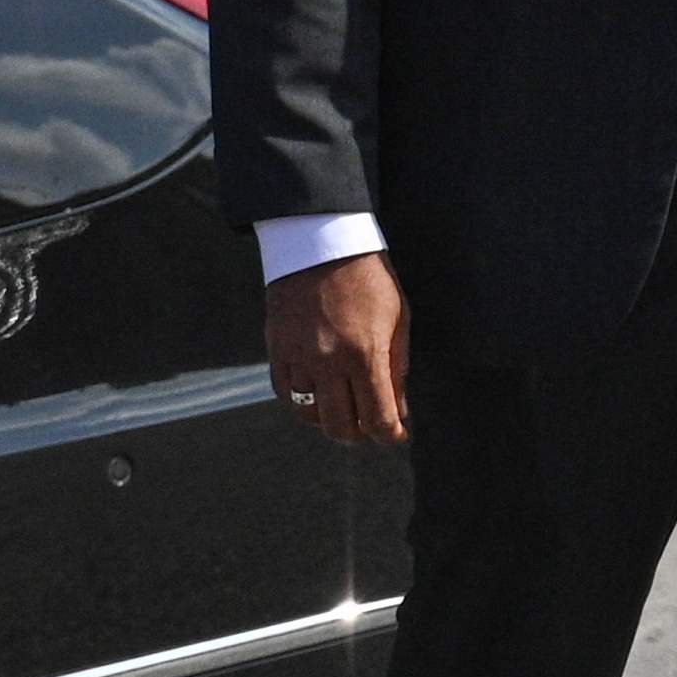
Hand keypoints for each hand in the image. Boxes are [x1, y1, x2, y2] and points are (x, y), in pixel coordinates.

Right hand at [266, 254, 411, 444]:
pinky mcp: (277, 349)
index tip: (395, 435)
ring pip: (310, 414)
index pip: (378, 418)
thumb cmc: (368, 277)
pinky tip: (317, 395)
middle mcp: (328, 360)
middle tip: (368, 425)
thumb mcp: (397, 318)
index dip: (390, 435)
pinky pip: (286, 393)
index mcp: (365, 353)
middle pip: (340, 426)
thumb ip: (397, 368)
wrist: (321, 241)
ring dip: (329, 418)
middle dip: (359, 433)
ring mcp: (298, 356)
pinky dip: (302, 402)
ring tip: (342, 409)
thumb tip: (399, 411)